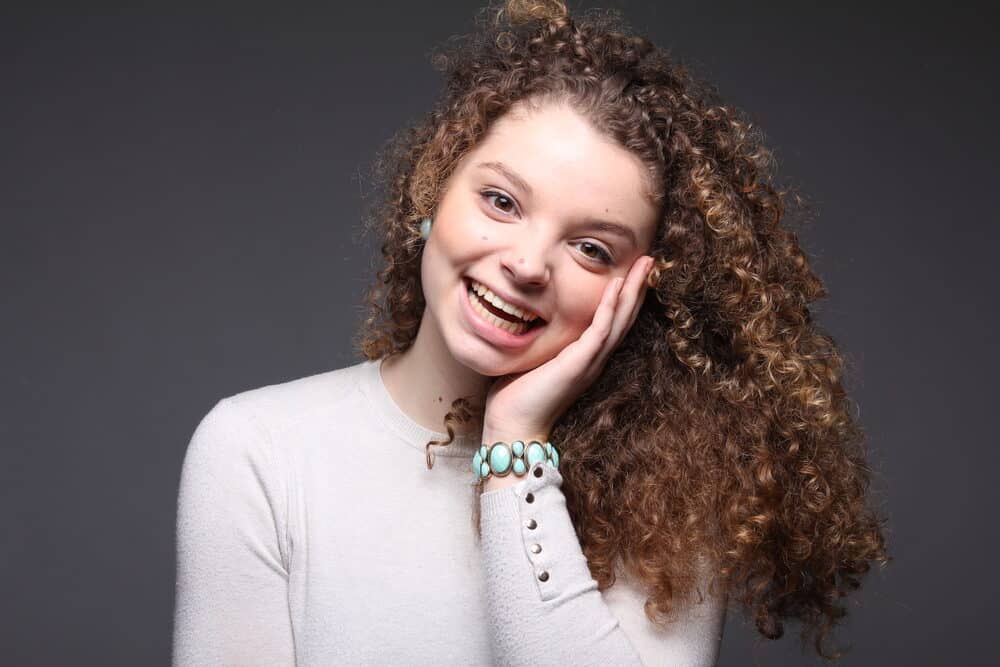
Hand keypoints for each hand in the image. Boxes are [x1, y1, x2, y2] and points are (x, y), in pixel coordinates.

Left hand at [481, 255, 654, 475]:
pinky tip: (617, 286)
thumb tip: (527, 316)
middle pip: (625, 317)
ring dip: (633, 290)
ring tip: (646, 264)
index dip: (625, 296)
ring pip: (620, 320)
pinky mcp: (578, 364)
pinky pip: (599, 331)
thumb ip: (541, 339)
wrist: (514, 426)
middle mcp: (594, 359)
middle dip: (638, 287)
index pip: (613, 320)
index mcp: (586, 357)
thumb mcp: (533, 358)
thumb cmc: (517, 396)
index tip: (634, 270)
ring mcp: (589, 362)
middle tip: (651, 259)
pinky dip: (609, 307)